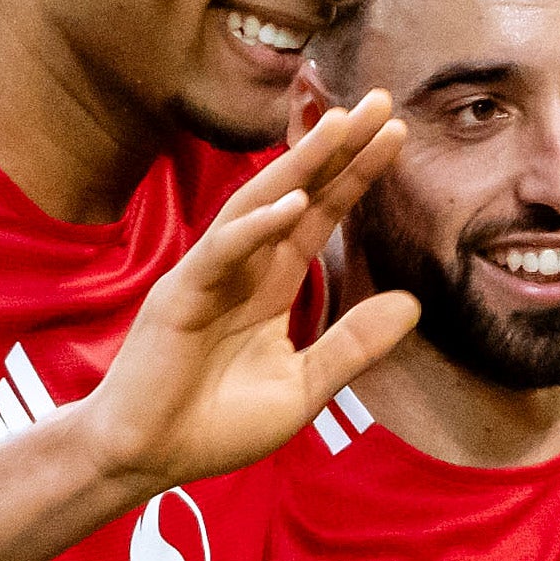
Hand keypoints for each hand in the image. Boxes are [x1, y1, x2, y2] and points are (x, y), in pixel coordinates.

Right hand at [72, 99, 417, 494]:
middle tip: (382, 101)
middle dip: (337, 149)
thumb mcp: (303, 388)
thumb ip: (353, 345)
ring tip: (342, 125)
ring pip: (256, 206)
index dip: (355, 176)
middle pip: (295, 194)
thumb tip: (413, 304)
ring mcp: (207, 276)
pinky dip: (255, 227)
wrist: (146, 459)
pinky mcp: (178, 297)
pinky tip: (292, 202)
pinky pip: (221, 253)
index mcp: (268, 285)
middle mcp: (240, 268)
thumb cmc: (214, 426)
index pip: (319, 217)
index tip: (397, 134)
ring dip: (299, 165)